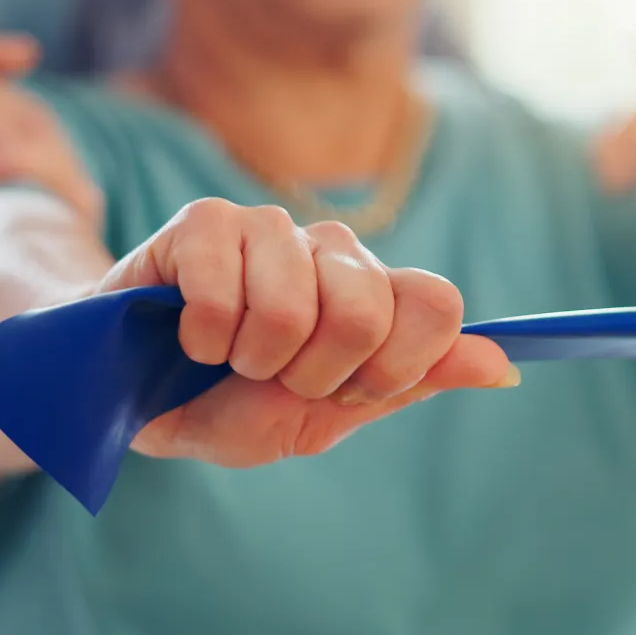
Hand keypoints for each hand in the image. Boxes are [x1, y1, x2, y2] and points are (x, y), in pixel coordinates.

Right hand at [96, 199, 517, 466]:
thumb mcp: (323, 414)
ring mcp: (270, 227)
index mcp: (374, 293)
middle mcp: (333, 249)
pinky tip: (187, 334)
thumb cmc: (229, 402)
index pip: (437, 303)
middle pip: (367, 310)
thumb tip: (504, 366)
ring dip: (249, 356)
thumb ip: (409, 382)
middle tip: (274, 376)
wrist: (132, 392)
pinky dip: (201, 336)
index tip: (350, 392)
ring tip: (227, 354)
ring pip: (292, 304)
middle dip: (312, 374)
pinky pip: (224, 290)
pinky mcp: (204, 221)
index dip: (398, 364)